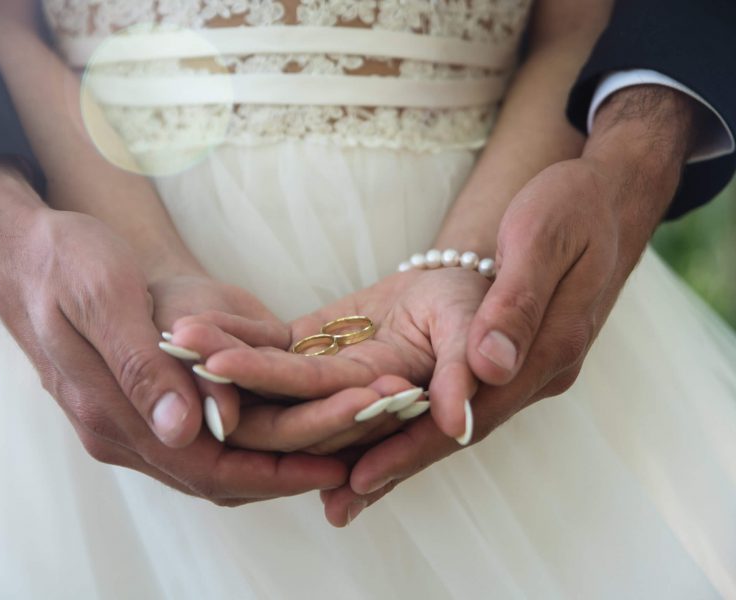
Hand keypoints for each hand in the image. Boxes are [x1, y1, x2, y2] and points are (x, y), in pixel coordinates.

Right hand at [0, 163, 346, 503]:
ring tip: (339, 440)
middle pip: (220, 478)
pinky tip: (290, 420)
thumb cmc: (68, 261)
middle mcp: (121, 433)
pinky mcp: (140, 406)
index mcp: (111, 413)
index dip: (275, 473)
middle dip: (290, 469)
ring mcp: (130, 424)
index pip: (207, 470)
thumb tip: (184, 431)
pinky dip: (252, 440)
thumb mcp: (103, 297)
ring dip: (277, 458)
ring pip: (216, 466)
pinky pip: (205, 441)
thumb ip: (141, 365)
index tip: (335, 464)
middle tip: (357, 450)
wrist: (35, 251)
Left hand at [192, 265, 490, 443]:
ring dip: (224, 357)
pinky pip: (270, 344)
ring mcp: (327, 376)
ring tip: (176, 335)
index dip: (287, 398)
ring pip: (269, 376)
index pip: (336, 409)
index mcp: (394, 402)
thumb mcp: (477, 331)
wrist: (461, 286)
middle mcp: (352, 400)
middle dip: (235, 382)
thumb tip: (458, 425)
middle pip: (288, 401)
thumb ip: (466, 375)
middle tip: (182, 362)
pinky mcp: (314, 349)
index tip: (224, 373)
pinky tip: (195, 321)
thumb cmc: (480, 303)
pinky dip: (236, 331)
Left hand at [319, 86, 700, 525]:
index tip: (364, 474)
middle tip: (338, 502)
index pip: (474, 413)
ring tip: (346, 484)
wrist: (602, 199)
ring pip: (457, 420)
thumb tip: (491, 369)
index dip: (415, 446)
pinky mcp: (512, 357)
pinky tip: (385, 432)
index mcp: (549, 347)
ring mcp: (526, 367)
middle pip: (459, 430)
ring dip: (404, 452)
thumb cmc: (569, 207)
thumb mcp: (543, 238)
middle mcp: (537, 371)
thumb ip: (517, 303)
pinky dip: (420, 419)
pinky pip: (461, 397)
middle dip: (398, 464)